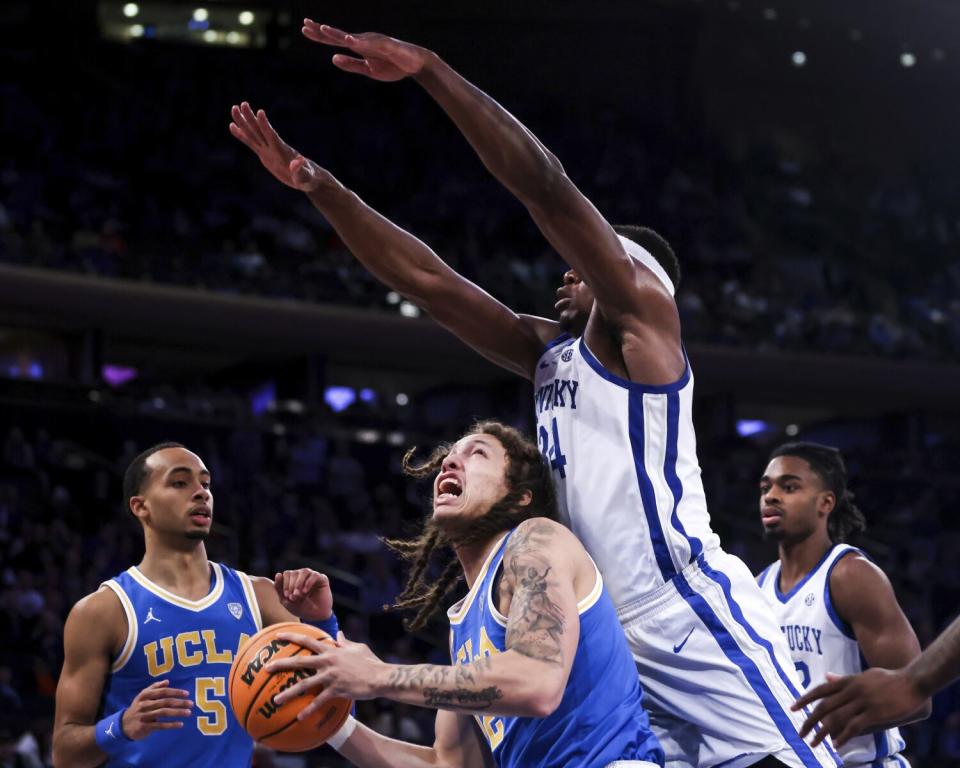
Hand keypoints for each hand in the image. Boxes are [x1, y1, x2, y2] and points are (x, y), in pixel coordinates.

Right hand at [121, 680, 191, 738]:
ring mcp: (144, 716)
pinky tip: (180, 724)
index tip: (186, 694)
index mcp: (145, 695)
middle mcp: (144, 704)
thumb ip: (154, 688)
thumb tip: (167, 681)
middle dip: (179, 702)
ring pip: (163, 713)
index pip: (162, 692)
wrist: (123, 725)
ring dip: (177, 712)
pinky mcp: (144, 727)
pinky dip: (171, 725)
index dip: (175, 692)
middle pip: (165, 702)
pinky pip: (160, 725)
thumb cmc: (138, 708)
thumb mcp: (143, 696)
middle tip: (191, 704)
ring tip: (188, 713)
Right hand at [229, 102, 334, 191]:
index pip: (272, 136)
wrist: (308, 179)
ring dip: (244, 122)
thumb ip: (300, 170)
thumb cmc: (309, 178)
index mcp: (282, 151)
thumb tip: (298, 161)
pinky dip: (242, 135)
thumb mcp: (305, 177)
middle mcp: (274, 147)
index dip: (265, 125)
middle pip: (260, 131)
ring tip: (234, 108)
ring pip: (253, 134)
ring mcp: (268, 150)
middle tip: (243, 104)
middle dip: (251, 119)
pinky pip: (251, 143)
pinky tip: (233, 127)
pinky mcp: (265, 155)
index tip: (260, 112)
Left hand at [266, 631, 385, 718]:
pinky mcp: (336, 690)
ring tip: (276, 700)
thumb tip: (339, 634)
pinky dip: (309, 709)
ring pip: (305, 685)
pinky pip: (319, 701)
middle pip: (299, 661)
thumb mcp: (357, 647)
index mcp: (331, 650)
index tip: (277, 636)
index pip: (308, 640)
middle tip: (266, 668)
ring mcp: (330, 676)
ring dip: (289, 693)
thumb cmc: (370, 661)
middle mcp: (328, 662)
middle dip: (281, 664)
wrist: (380, 676)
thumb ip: (345, 642)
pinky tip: (300, 717)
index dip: (292, 636)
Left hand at [274, 568, 332, 621]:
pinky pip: (314, 575)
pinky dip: (308, 582)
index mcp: (294, 580)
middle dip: (292, 585)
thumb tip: (278, 574)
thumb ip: (279, 588)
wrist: (316, 617)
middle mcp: (303, 576)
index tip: (287, 596)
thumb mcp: (286, 601)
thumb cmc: (300, 608)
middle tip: (294, 597)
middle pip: (294, 572)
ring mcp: (312, 577)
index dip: (285, 584)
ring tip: (299, 594)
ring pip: (304, 571)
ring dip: (299, 583)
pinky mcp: (322, 579)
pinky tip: (305, 591)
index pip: (287, 574)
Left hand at [301, 20, 431, 81]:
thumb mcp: (368, 70)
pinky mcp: (386, 45)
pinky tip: (349, 40)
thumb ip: (351, 64)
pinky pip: (371, 43)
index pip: (336, 40)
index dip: (321, 35)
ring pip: (352, 37)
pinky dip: (360, 41)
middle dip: (322, 30)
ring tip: (323, 29)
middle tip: (305, 24)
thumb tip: (333, 58)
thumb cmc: (392, 66)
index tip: (305, 29)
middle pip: (339, 35)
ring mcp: (374, 42)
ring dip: (338, 33)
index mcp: (359, 47)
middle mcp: (364, 41)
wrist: (415, 65)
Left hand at [793, 668, 924, 746]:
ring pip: (836, 718)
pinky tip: (836, 745)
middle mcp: (851, 690)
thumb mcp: (863, 675)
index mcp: (848, 681)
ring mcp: (862, 701)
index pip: (821, 690)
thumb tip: (827, 677)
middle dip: (809, 721)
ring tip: (814, 743)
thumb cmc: (889, 678)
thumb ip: (845, 679)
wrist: (912, 681)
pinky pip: (854, 726)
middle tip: (800, 733)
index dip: (805, 699)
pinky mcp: (874, 713)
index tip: (793, 708)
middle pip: (824, 707)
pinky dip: (843, 736)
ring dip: (822, 733)